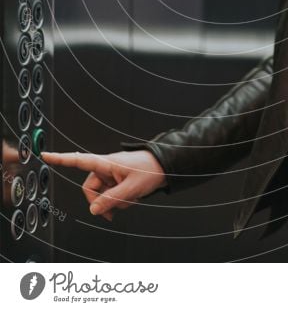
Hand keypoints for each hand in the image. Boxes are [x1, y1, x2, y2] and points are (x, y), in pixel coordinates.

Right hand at [41, 150, 166, 221]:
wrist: (165, 167)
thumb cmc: (150, 169)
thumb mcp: (131, 187)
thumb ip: (111, 200)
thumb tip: (93, 210)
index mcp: (105, 163)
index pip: (78, 160)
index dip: (60, 159)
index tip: (45, 156)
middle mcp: (105, 168)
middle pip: (90, 189)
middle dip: (101, 202)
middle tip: (115, 209)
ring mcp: (111, 175)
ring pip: (101, 195)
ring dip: (113, 202)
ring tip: (130, 199)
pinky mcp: (117, 181)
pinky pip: (110, 196)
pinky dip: (119, 201)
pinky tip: (131, 199)